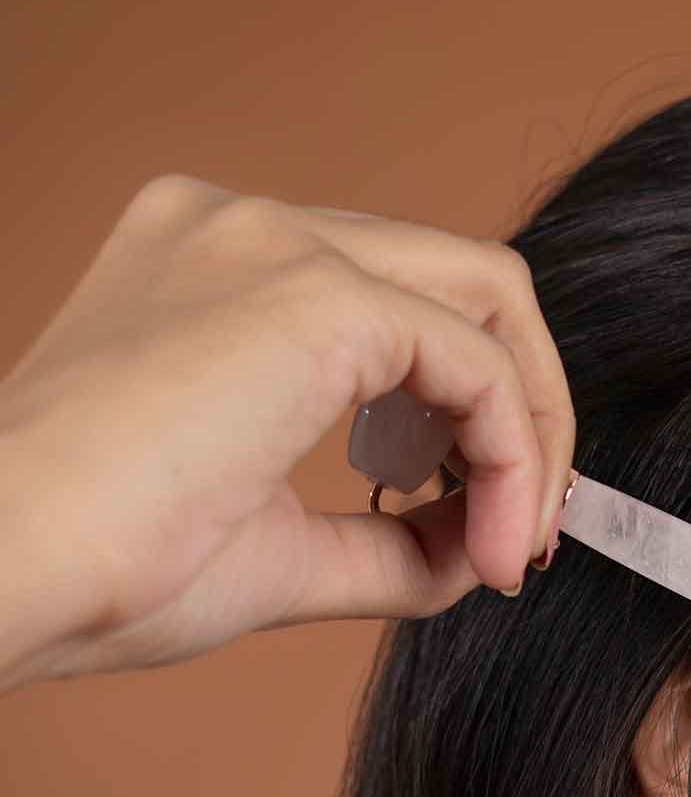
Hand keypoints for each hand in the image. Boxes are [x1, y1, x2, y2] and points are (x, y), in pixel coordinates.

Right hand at [0, 173, 574, 687]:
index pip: (396, 303)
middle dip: (528, 410)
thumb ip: (384, 538)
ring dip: (532, 436)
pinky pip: (478, 364)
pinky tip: (488, 546)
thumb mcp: (275, 549)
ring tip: (508, 550)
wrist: (4, 568)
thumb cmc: (99, 570)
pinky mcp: (314, 296)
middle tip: (524, 533)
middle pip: (462, 280)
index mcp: (213, 265)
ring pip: (488, 303)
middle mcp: (242, 226)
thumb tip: (478, 548)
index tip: (481, 532)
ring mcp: (275, 244)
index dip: (469, 419)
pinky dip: (514, 456)